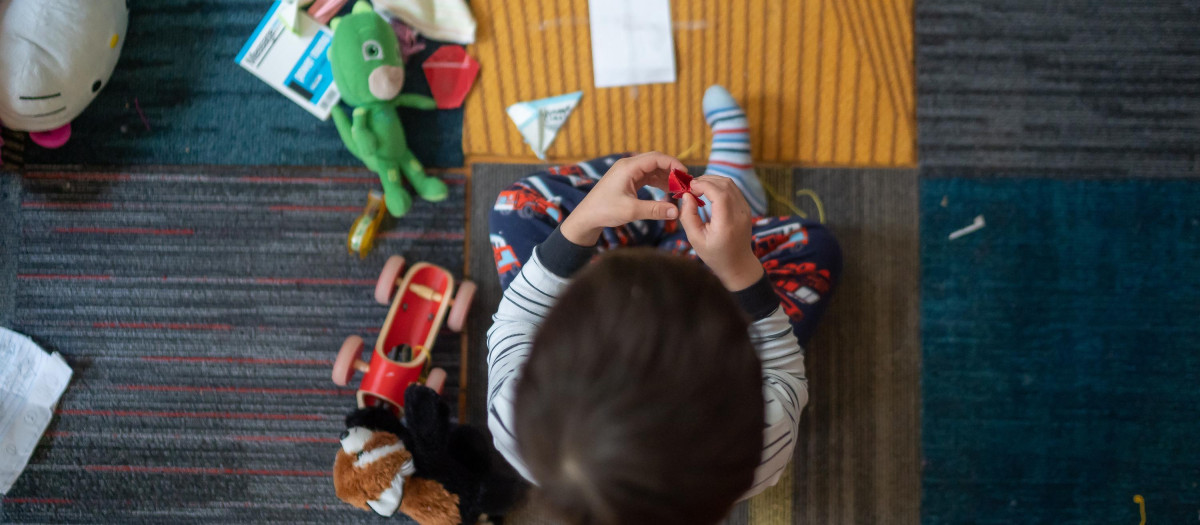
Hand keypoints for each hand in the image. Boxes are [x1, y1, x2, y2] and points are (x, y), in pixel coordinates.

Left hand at [559, 152, 685, 245]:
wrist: (586, 217)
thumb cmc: (604, 211)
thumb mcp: (631, 211)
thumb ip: (655, 210)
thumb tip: (676, 212)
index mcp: (628, 167)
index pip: (656, 158)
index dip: (674, 164)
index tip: (686, 175)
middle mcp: (628, 166)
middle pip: (656, 161)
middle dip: (672, 171)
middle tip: (685, 183)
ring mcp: (628, 172)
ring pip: (653, 169)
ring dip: (666, 177)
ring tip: (679, 189)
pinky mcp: (627, 180)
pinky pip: (647, 177)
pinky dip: (658, 182)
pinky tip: (667, 191)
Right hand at [678, 176, 764, 290]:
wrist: (738, 264)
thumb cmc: (715, 255)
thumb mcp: (695, 239)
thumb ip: (688, 216)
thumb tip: (686, 195)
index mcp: (727, 224)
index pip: (719, 193)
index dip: (703, 185)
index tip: (689, 188)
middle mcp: (740, 214)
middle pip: (725, 184)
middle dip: (706, 180)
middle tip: (690, 187)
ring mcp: (745, 210)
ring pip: (730, 184)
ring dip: (712, 181)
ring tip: (697, 188)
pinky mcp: (746, 208)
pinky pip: (733, 189)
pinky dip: (719, 186)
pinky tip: (708, 192)